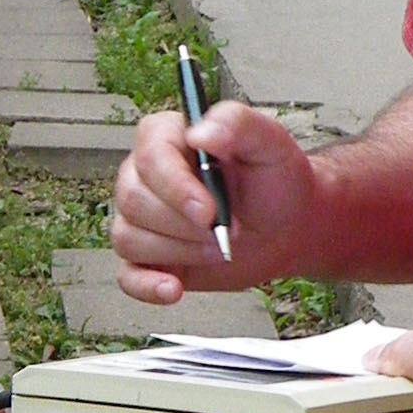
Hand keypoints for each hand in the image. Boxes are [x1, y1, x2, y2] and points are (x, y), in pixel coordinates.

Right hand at [109, 98, 321, 303]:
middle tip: (228, 230)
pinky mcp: (147, 257)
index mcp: (166, 138)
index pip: (150, 157)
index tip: (209, 211)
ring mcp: (141, 219)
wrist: (285, 225)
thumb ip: (236, 123)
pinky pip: (127, 276)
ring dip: (181, 252)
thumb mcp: (269, 142)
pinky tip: (173, 289)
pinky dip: (147, 286)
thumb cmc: (273, 180)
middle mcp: (144, 176)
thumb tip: (199, 132)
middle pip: (134, 201)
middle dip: (186, 226)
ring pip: (130, 239)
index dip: (176, 188)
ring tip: (219, 249)